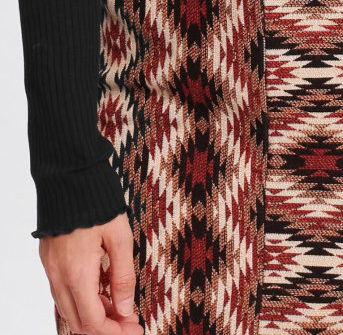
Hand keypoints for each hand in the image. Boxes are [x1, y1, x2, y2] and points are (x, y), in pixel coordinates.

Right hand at [39, 211, 142, 334]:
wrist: (70, 178)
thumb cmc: (99, 206)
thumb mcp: (121, 240)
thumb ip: (123, 277)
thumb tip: (125, 309)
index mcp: (77, 273)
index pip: (92, 321)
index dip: (115, 332)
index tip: (135, 329)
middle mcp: (59, 276)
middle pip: (78, 321)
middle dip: (106, 328)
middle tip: (131, 323)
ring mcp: (51, 269)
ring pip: (70, 308)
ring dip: (95, 314)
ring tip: (122, 307)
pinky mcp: (50, 261)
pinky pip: (64, 292)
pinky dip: (84, 299)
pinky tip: (105, 292)